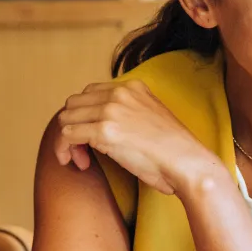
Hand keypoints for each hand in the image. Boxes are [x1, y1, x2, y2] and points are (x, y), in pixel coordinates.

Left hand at [54, 80, 222, 195]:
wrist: (186, 161)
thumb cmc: (173, 149)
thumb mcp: (151, 115)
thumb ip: (129, 111)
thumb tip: (103, 124)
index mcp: (132, 87)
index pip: (90, 93)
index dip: (85, 116)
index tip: (91, 137)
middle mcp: (119, 93)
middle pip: (73, 104)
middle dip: (73, 127)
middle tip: (84, 151)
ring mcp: (110, 111)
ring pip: (65, 119)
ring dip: (67, 141)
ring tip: (81, 159)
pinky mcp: (104, 131)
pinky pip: (66, 136)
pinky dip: (65, 150)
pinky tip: (81, 163)